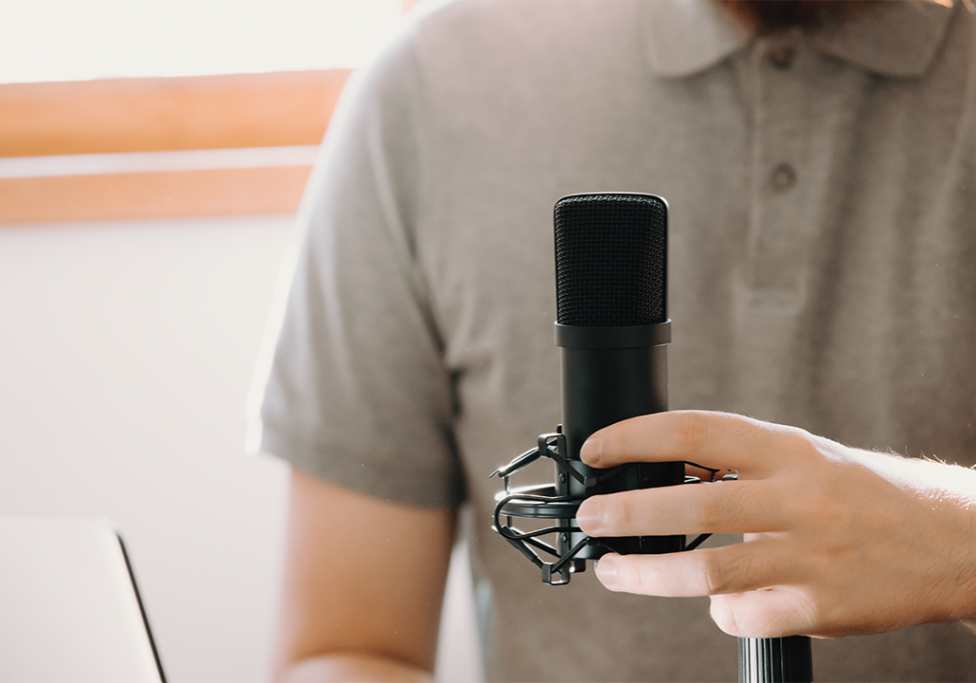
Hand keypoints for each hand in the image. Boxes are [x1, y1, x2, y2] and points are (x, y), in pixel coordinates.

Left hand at [575, 410, 975, 638]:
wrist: (947, 541)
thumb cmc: (859, 495)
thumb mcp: (802, 458)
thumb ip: (739, 465)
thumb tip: (658, 474)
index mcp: (788, 450)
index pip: (695, 432)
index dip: (635, 438)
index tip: (595, 451)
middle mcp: (798, 498)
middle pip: (691, 505)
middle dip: (625, 512)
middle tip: (589, 518)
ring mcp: (810, 556)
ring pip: (708, 572)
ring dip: (646, 574)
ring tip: (611, 570)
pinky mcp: (821, 608)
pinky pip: (746, 616)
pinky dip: (719, 613)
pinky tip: (718, 605)